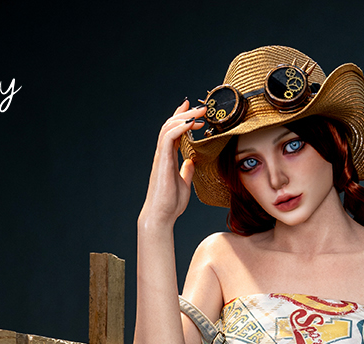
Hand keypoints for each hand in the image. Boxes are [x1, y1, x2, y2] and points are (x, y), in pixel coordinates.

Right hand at [139, 100, 206, 227]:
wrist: (161, 216)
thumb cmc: (170, 204)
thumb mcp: (184, 183)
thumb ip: (187, 171)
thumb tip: (191, 161)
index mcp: (168, 157)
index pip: (174, 131)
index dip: (182, 117)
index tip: (193, 108)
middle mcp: (163, 154)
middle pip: (171, 124)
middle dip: (186, 112)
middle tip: (202, 107)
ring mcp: (161, 156)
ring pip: (169, 127)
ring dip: (185, 117)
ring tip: (200, 112)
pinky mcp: (162, 160)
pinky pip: (168, 137)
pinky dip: (179, 127)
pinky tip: (191, 124)